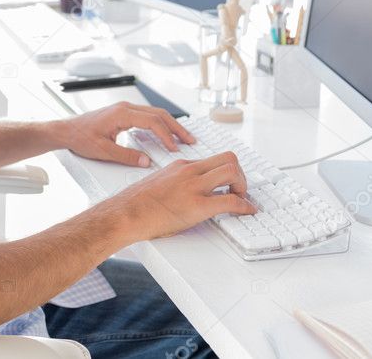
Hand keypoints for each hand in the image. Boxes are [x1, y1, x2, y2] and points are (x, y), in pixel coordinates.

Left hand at [55, 101, 195, 167]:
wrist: (66, 131)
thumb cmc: (80, 138)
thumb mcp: (104, 151)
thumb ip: (127, 156)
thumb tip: (146, 162)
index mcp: (122, 114)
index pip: (152, 121)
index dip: (166, 135)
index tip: (174, 147)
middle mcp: (125, 108)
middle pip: (159, 114)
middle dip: (176, 128)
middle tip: (189, 140)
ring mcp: (124, 109)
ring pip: (154, 113)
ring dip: (169, 125)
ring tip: (181, 138)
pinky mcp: (123, 114)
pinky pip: (147, 116)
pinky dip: (159, 124)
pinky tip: (164, 134)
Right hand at [102, 152, 254, 241]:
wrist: (125, 214)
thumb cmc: (136, 203)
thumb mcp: (158, 183)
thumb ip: (176, 182)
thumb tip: (186, 192)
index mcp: (180, 166)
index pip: (213, 159)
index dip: (227, 171)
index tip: (231, 182)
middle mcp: (189, 171)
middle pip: (228, 158)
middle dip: (240, 174)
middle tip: (239, 189)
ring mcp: (194, 187)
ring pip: (232, 171)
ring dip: (243, 186)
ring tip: (241, 199)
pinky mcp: (197, 205)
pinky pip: (230, 201)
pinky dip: (244, 206)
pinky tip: (246, 211)